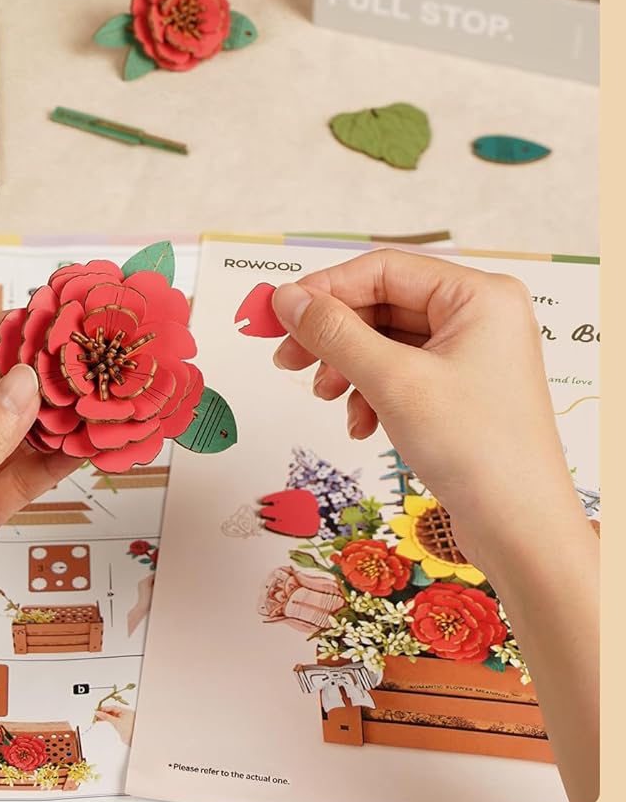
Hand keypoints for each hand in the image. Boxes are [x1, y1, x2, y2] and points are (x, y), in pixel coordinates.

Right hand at [94, 704, 135, 745]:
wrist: (134, 741)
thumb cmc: (129, 731)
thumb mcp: (116, 723)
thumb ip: (107, 717)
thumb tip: (99, 713)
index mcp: (126, 711)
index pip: (113, 707)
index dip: (105, 708)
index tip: (98, 710)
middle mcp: (125, 714)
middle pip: (112, 711)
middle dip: (104, 712)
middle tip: (96, 714)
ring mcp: (123, 719)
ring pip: (112, 716)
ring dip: (105, 716)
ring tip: (97, 718)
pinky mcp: (121, 725)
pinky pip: (113, 720)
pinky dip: (108, 720)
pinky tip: (103, 720)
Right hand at [272, 248, 585, 572]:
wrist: (522, 533)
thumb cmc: (477, 450)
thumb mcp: (393, 382)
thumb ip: (335, 333)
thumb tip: (286, 298)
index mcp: (480, 295)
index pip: (384, 269)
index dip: (326, 288)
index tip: (279, 313)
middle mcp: (481, 315)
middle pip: (384, 304)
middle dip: (334, 335)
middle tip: (288, 359)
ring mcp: (474, 354)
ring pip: (388, 340)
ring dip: (349, 367)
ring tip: (327, 398)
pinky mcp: (463, 389)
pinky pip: (403, 371)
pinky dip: (373, 392)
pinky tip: (362, 424)